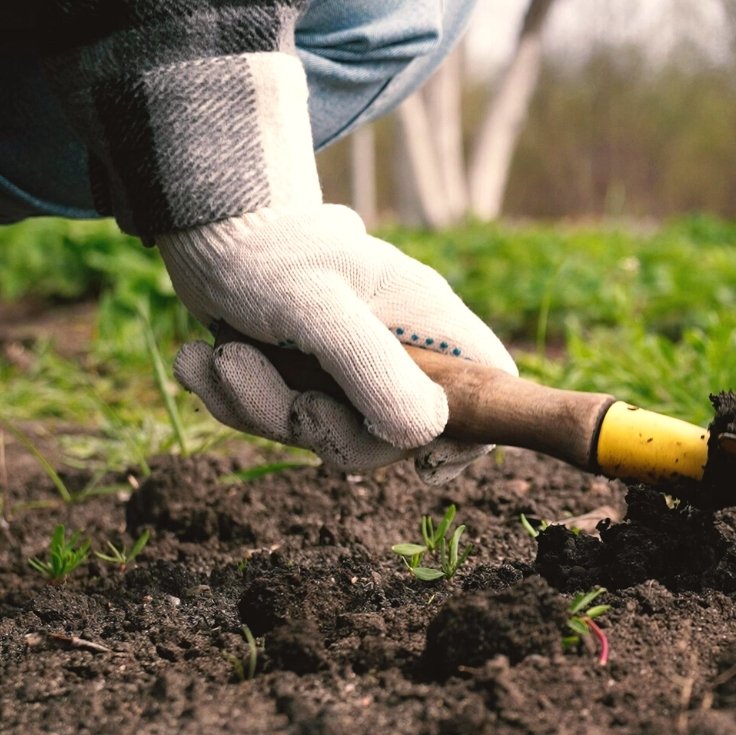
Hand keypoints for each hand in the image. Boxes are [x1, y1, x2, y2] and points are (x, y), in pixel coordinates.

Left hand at [157, 204, 516, 483]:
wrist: (199, 227)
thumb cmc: (267, 255)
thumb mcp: (320, 309)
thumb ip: (375, 371)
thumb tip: (424, 435)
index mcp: (426, 319)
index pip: (488, 381)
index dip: (473, 430)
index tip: (424, 460)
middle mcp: (399, 346)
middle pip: (398, 431)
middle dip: (328, 428)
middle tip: (285, 399)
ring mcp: (352, 365)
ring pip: (330, 430)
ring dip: (264, 408)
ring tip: (220, 359)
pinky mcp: (306, 375)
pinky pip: (285, 419)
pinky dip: (238, 400)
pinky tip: (203, 363)